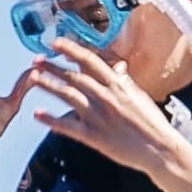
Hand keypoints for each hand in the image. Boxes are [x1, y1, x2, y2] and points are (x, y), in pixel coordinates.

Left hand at [29, 35, 191, 177]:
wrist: (159, 149)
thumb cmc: (152, 122)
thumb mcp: (139, 95)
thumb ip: (124, 80)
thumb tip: (117, 67)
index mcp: (117, 84)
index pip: (90, 61)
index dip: (71, 50)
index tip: (55, 43)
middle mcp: (105, 96)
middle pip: (73, 76)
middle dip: (52, 66)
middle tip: (36, 60)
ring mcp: (98, 116)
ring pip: (67, 95)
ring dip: (48, 85)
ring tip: (32, 78)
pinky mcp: (93, 136)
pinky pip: (67, 126)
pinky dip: (50, 119)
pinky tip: (37, 114)